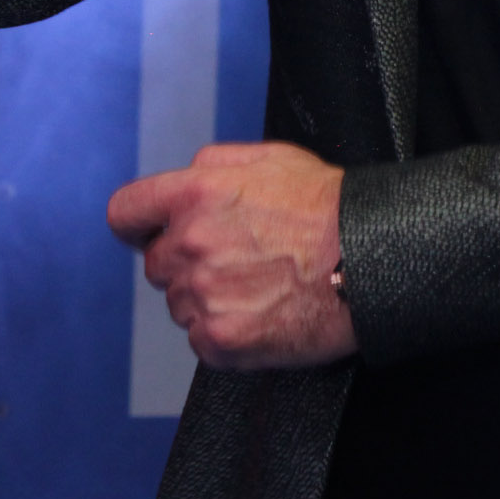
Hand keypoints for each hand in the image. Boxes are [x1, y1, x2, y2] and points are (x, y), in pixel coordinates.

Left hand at [107, 141, 355, 369]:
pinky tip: (261, 314)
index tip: (145, 235)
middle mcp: (191, 244)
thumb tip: (183, 180)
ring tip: (259, 288)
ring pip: (179, 304)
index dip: (137, 226)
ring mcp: (203, 294)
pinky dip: (225, 333)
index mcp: (197, 194)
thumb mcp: (271, 158)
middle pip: (157, 264)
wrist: (372, 260)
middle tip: (238, 261)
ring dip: (208, 299)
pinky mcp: (220, 338)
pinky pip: (201, 339)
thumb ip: (213, 165)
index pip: (126, 213)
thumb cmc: (331, 208)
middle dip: (187, 263)